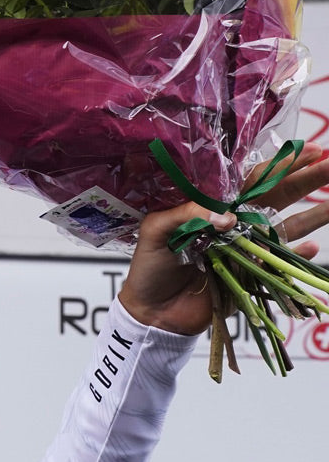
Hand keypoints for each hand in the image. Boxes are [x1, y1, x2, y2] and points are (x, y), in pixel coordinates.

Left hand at [118, 143, 328, 334]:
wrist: (151, 312)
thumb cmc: (150, 268)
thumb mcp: (156, 232)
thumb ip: (186, 215)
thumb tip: (228, 217)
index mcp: (213, 207)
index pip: (251, 181)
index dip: (279, 165)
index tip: (308, 150)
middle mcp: (235, 225)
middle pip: (278, 197)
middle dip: (307, 179)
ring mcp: (246, 249)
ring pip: (287, 226)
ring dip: (315, 214)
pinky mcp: (250, 275)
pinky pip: (279, 263)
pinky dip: (297, 256)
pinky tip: (313, 247)